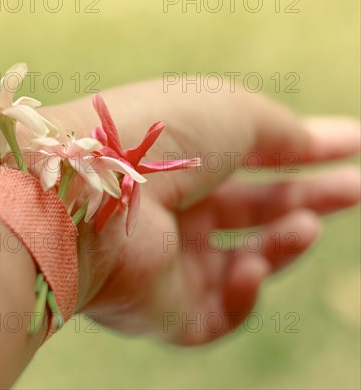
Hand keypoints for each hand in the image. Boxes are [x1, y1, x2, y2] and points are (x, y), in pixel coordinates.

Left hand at [41, 79, 359, 344]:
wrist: (91, 195)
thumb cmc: (158, 139)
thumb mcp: (233, 114)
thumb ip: (281, 131)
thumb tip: (314, 142)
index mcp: (180, 158)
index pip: (251, 157)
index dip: (304, 151)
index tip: (352, 145)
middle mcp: (172, 209)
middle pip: (251, 208)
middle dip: (309, 198)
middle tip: (356, 188)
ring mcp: (166, 260)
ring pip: (244, 261)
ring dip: (284, 244)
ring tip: (304, 226)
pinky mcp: (160, 310)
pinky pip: (219, 311)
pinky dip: (247, 293)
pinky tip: (251, 267)